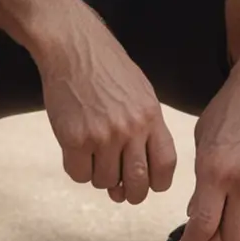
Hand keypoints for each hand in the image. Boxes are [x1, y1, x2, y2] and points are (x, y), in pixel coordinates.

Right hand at [37, 17, 176, 205]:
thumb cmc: (107, 67)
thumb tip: (141, 170)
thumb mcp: (141, 93)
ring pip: (106, 182)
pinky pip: (80, 175)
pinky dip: (78, 169)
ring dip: (100, 176)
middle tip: (121, 188)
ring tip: (94, 155)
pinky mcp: (74, 139)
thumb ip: (146, 128)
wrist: (74, 47)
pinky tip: (77, 151)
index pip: (166, 166)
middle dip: (131, 193)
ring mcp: (102, 136)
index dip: (158, 184)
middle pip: (139, 184)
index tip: (148, 184)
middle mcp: (130, 129)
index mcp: (151, 116)